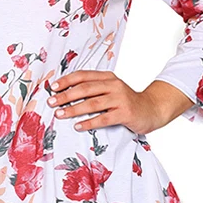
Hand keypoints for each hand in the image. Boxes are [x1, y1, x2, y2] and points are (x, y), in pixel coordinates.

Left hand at [47, 69, 163, 135]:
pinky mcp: (125, 113)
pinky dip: (89, 122)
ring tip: (60, 114)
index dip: (67, 81)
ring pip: (92, 103)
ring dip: (73, 109)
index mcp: (108, 77)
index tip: (53, 87)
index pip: (83, 75)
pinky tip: (78, 126)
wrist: (151, 109)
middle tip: (52, 102)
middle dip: (66, 96)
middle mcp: (114, 85)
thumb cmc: (125, 101)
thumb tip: (66, 93)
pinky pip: (103, 118)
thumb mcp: (111, 90)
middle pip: (85, 89)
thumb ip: (93, 89)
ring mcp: (120, 99)